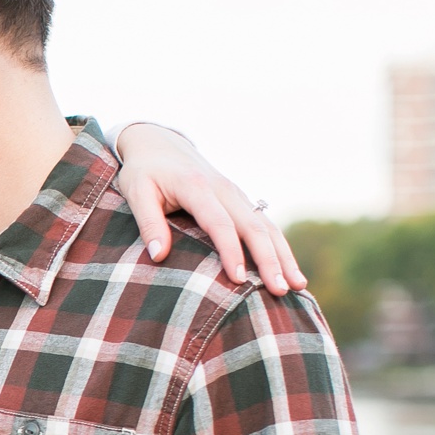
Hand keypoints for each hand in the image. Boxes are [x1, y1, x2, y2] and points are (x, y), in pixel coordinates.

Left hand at [114, 123, 305, 295]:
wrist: (159, 143)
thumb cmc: (144, 172)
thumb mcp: (137, 193)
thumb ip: (148, 223)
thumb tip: (157, 256)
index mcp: (197, 187)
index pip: (220, 224)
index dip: (231, 253)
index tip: (239, 280)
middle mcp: (224, 189)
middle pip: (254, 227)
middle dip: (270, 260)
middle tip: (280, 291)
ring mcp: (237, 194)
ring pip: (267, 226)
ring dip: (284, 256)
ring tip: (298, 285)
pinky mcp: (241, 200)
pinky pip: (265, 225)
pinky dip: (278, 247)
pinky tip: (288, 269)